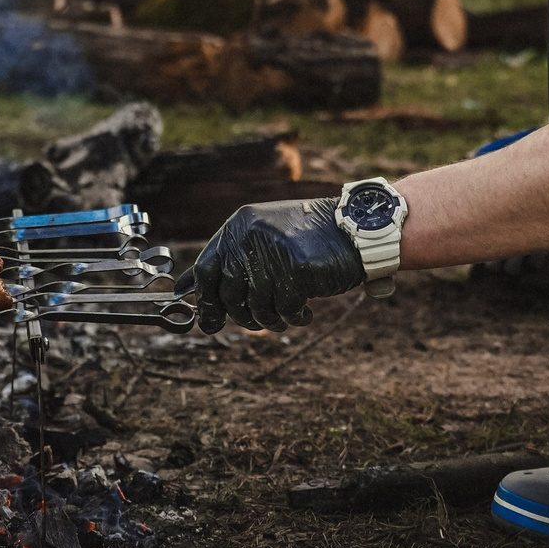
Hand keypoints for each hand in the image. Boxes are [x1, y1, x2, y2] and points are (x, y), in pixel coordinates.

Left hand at [190, 199, 367, 334]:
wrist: (359, 227)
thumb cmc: (310, 238)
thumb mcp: (266, 236)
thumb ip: (233, 257)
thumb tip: (189, 287)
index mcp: (240, 224)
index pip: (207, 268)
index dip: (206, 300)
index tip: (208, 322)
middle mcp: (252, 234)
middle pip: (228, 291)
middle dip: (240, 315)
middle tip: (256, 323)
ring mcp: (274, 251)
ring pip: (256, 305)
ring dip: (271, 318)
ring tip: (287, 315)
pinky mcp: (297, 269)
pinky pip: (285, 308)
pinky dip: (294, 317)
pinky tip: (305, 312)